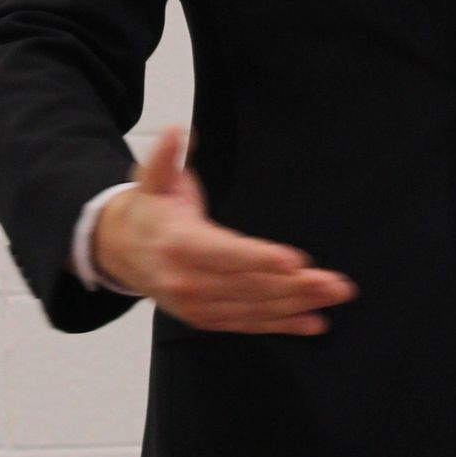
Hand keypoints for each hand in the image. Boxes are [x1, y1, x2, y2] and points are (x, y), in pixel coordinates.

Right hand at [92, 124, 358, 336]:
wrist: (119, 250)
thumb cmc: (148, 208)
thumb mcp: (151, 178)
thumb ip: (166, 157)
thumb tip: (176, 131)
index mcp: (177, 244)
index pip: (223, 253)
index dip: (259, 258)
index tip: (294, 260)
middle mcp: (186, 282)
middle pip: (248, 286)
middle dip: (295, 285)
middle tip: (335, 283)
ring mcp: (196, 306)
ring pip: (254, 308)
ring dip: (298, 304)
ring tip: (334, 296)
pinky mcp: (206, 318)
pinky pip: (248, 325)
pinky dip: (282, 325)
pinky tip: (313, 322)